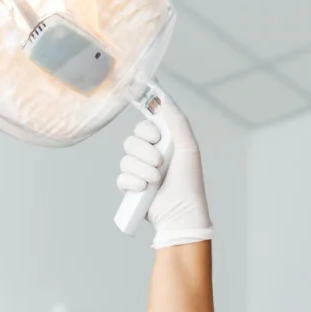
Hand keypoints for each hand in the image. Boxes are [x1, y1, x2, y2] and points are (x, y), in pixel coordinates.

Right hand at [117, 99, 212, 247]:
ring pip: (125, 160)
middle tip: (160, 162)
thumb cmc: (189, 181)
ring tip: (156, 180)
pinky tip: (145, 189)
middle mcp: (151, 156)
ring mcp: (139, 172)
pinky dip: (133, 182)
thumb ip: (177, 121)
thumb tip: (163, 99)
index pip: (143, 126)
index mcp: (164, 144)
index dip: (146, 130)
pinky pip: (121, 177)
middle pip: (131, 141)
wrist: (181, 212)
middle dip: (145, 152)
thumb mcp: (188, 147)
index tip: (156, 136)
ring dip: (141, 169)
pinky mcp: (131, 188)